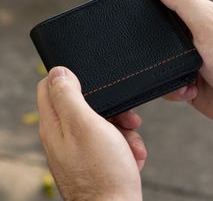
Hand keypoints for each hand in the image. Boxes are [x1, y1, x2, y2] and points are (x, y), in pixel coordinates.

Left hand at [37, 66, 146, 200]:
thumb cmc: (103, 171)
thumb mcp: (85, 125)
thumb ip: (68, 96)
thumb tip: (57, 72)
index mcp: (56, 124)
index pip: (50, 86)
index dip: (69, 77)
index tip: (91, 82)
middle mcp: (64, 135)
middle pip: (85, 104)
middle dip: (111, 108)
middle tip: (126, 117)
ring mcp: (81, 147)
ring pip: (104, 122)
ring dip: (123, 128)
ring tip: (131, 144)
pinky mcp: (95, 157)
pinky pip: (111, 139)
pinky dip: (124, 144)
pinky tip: (131, 155)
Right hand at [153, 0, 212, 128]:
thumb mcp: (208, 26)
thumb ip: (183, 3)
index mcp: (202, 18)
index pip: (171, 7)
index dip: (157, 13)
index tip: (145, 23)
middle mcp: (197, 39)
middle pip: (164, 39)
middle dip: (160, 52)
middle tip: (170, 59)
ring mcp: (194, 61)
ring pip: (164, 63)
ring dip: (169, 74)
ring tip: (185, 80)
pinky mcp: (191, 81)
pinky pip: (170, 83)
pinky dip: (176, 90)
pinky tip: (190, 91)